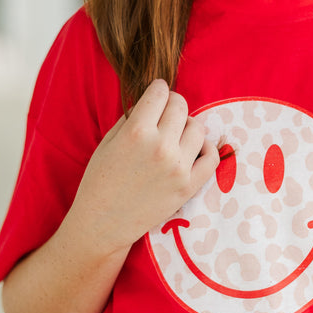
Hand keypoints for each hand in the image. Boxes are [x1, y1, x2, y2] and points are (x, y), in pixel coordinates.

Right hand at [70, 79, 218, 255]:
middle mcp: (160, 146)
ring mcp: (178, 167)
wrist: (102, 224)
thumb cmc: (99, 181)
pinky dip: (206, 148)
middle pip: (181, 106)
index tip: (158, 91)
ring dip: (187, 126)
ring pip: (198, 127)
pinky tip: (193, 150)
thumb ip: (132, 117)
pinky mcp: (189, 186)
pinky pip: (212, 157)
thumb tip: (153, 100)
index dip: (158, 88)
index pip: (160, 93)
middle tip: (166, 112)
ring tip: (175, 134)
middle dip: (173, 103)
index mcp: (136, 132)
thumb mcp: (108, 141)